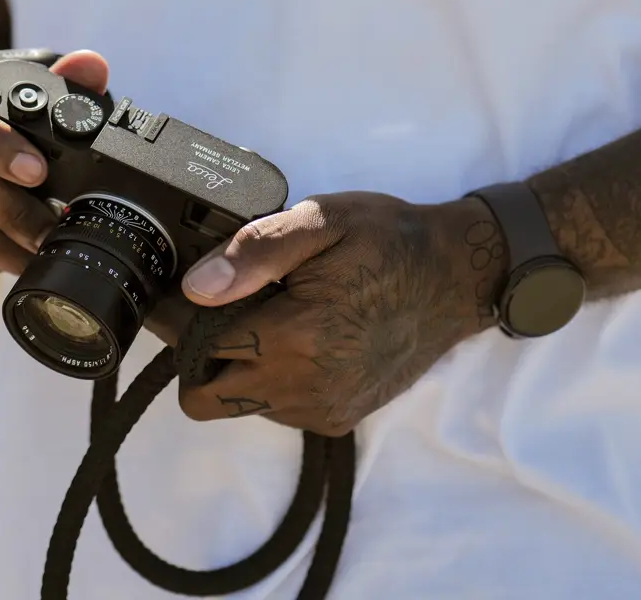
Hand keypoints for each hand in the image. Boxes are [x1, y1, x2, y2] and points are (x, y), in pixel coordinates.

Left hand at [175, 192, 508, 435]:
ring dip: (241, 369)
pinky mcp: (338, 419)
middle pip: (205, 396)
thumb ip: (254, 251)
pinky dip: (275, 380)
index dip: (183, 316)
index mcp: (292, 337)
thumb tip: (197, 286)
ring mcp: (321, 409)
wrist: (458, 277)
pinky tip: (302, 340)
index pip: (195, 344)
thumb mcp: (322, 221)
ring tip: (275, 318)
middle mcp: (303, 387)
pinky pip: (278, 410)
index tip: (188, 292)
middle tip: (224, 312)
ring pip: (240, 405)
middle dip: (200, 357)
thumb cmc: (389, 241)